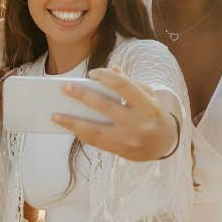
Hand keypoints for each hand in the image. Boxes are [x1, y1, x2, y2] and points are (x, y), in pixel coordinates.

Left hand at [54, 66, 178, 161]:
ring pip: (96, 130)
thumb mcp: (149, 95)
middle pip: (106, 107)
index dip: (107, 77)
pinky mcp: (121, 151)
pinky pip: (96, 142)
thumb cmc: (153, 113)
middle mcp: (139, 123)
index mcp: (148, 105)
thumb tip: (111, 70)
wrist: (165, 143)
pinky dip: (81, 133)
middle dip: (83, 96)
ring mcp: (129, 140)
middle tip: (65, 88)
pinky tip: (70, 126)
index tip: (92, 73)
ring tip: (55, 115)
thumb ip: (130, 82)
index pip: (124, 87)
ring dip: (73, 123)